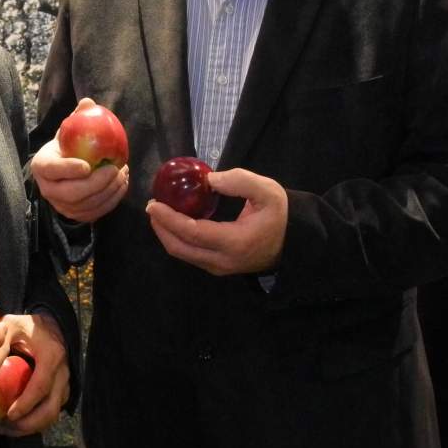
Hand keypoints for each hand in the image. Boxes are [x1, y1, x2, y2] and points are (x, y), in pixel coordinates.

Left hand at [0, 312, 69, 436]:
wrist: (51, 326)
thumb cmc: (28, 327)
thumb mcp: (12, 325)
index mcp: (51, 357)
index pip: (41, 386)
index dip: (26, 404)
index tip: (9, 415)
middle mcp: (62, 373)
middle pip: (51, 409)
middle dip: (28, 424)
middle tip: (4, 427)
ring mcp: (64, 384)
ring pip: (53, 415)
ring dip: (30, 427)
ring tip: (5, 429)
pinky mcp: (61, 392)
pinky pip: (51, 412)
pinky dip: (34, 423)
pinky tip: (14, 424)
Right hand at [32, 98, 129, 222]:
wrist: (62, 172)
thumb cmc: (66, 148)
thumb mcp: (68, 131)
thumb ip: (77, 118)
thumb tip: (88, 103)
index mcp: (42, 167)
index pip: (53, 170)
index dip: (69, 169)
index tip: (88, 165)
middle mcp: (48, 190)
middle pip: (72, 193)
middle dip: (96, 183)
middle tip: (114, 169)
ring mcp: (62, 206)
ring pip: (87, 204)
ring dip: (109, 190)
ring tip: (122, 173)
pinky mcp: (76, 215)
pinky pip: (96, 212)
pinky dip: (112, 200)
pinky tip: (122, 184)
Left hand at [146, 167, 286, 275]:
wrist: (294, 241)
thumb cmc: (280, 215)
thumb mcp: (267, 191)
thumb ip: (239, 181)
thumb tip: (208, 180)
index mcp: (234, 243)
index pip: (192, 233)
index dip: (169, 219)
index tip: (154, 204)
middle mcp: (223, 261)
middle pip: (180, 248)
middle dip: (161, 227)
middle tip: (153, 206)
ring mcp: (219, 268)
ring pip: (183, 254)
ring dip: (167, 233)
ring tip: (160, 212)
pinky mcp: (218, 267)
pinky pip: (190, 254)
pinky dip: (177, 238)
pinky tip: (175, 221)